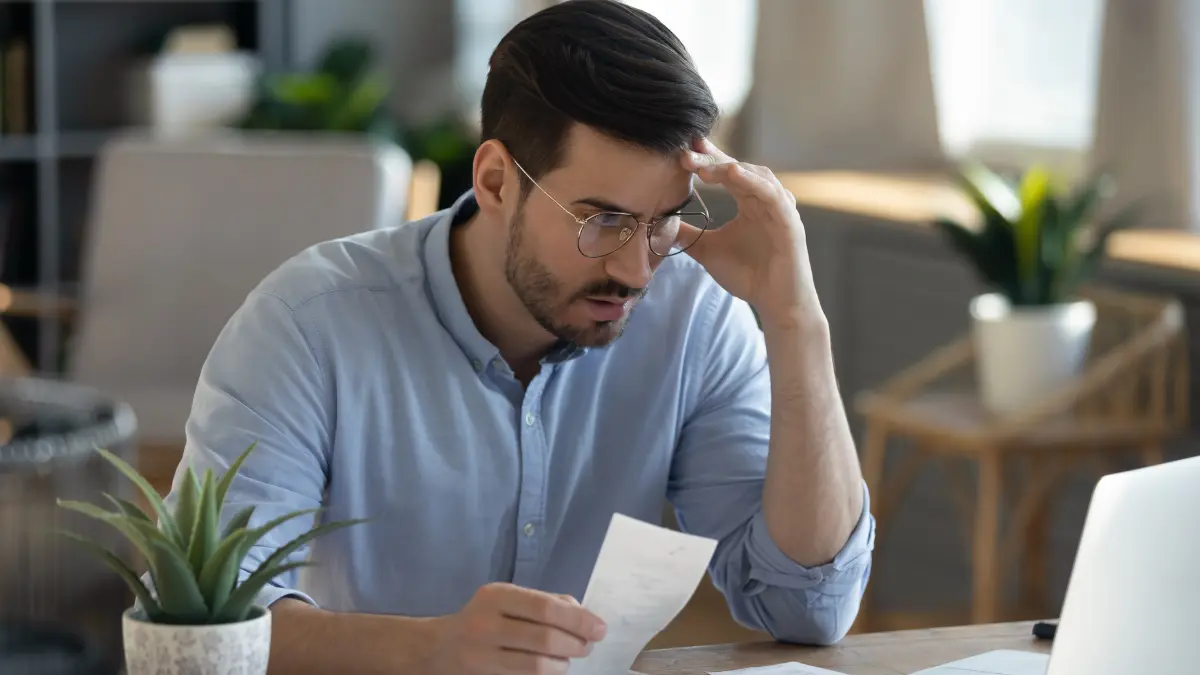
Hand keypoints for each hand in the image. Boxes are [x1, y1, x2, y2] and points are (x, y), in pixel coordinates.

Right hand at [428, 582, 605, 674]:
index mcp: (496, 596)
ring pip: (537, 665)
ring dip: (563, 663)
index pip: (545, 608)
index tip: (599, 628)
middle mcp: (485, 625)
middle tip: (588, 645)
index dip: (578, 619)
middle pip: (544, 639)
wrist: (437, 648)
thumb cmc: (483, 619)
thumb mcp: (506, 599)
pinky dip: (547, 674)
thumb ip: (544, 601)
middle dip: (576, 643)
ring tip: (569, 658)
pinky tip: (552, 667)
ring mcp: (481, 656)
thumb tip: (582, 613)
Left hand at [680, 137, 821, 326]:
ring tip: (703, 164)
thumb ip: (688, 235)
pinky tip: (734, 173)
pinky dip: (754, 182)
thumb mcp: (708, 251)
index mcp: (749, 202)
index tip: (683, 149)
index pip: (726, 172)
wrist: (777, 304)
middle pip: (738, 169)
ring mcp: (780, 208)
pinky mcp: (790, 221)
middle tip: (686, 153)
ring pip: (755, 176)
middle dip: (712, 160)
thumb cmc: (749, 275)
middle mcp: (765, 199)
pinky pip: (772, 195)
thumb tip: (661, 225)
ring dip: (729, 168)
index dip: (707, 158)